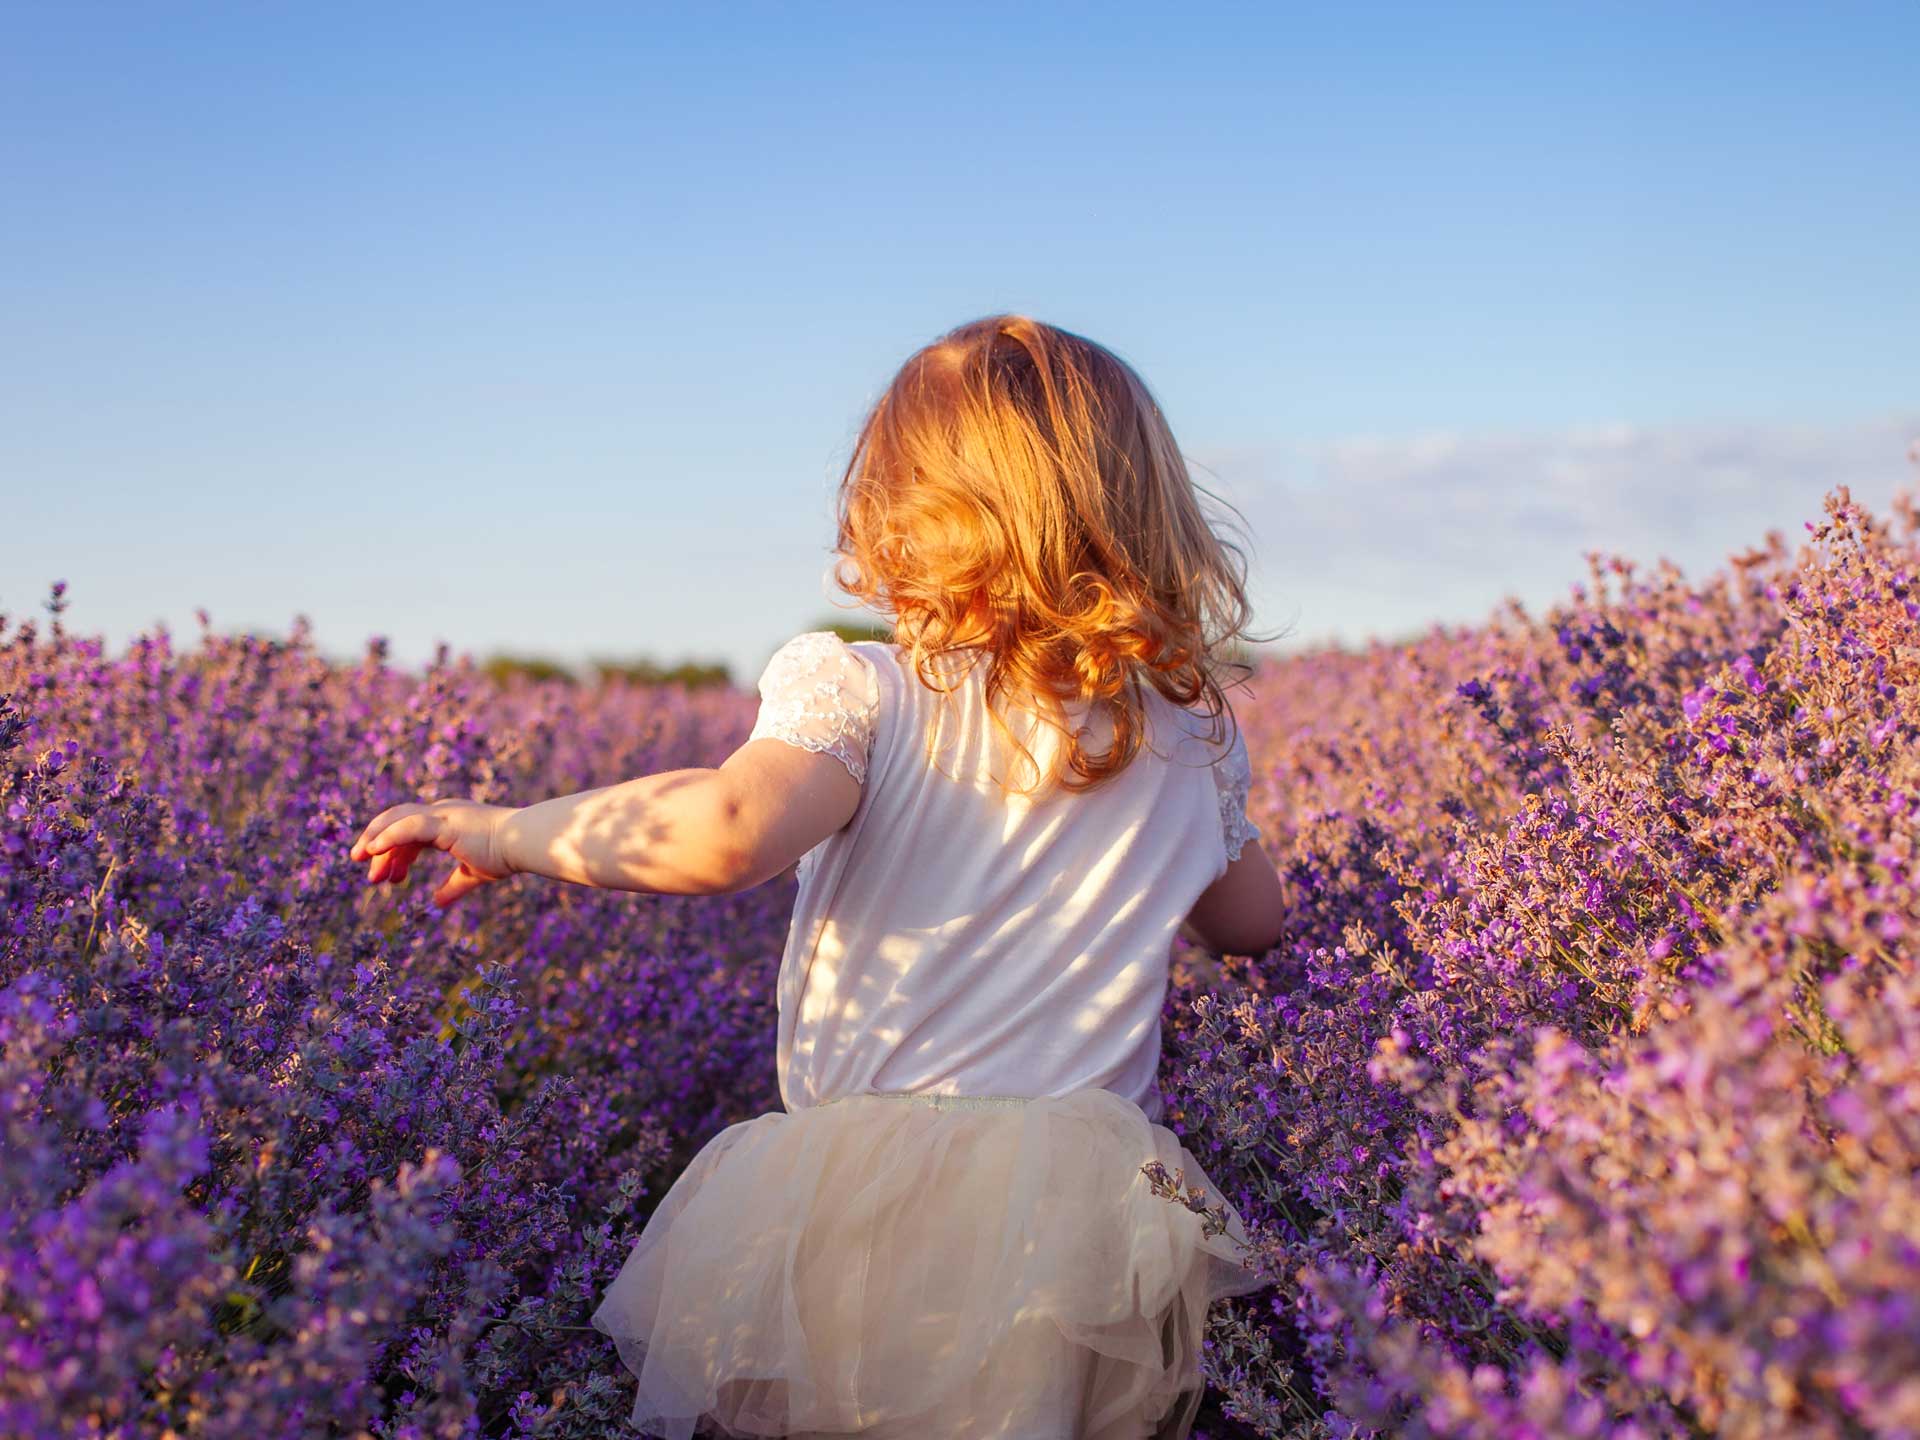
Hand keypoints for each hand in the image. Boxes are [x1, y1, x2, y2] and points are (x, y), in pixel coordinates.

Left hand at [349, 798, 515, 908]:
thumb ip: (453, 886)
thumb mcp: (473, 874)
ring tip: (359, 861)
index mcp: (447, 822)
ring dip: (374, 840)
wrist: (524, 843)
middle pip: (396, 821)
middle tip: (368, 874)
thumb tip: (436, 902)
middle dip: (376, 844)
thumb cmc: (506, 855)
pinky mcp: (443, 822)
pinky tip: (371, 851)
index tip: (390, 880)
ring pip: (395, 819)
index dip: (395, 855)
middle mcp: (441, 813)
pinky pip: (406, 827)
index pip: (409, 833)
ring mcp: (441, 814)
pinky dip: (387, 837)